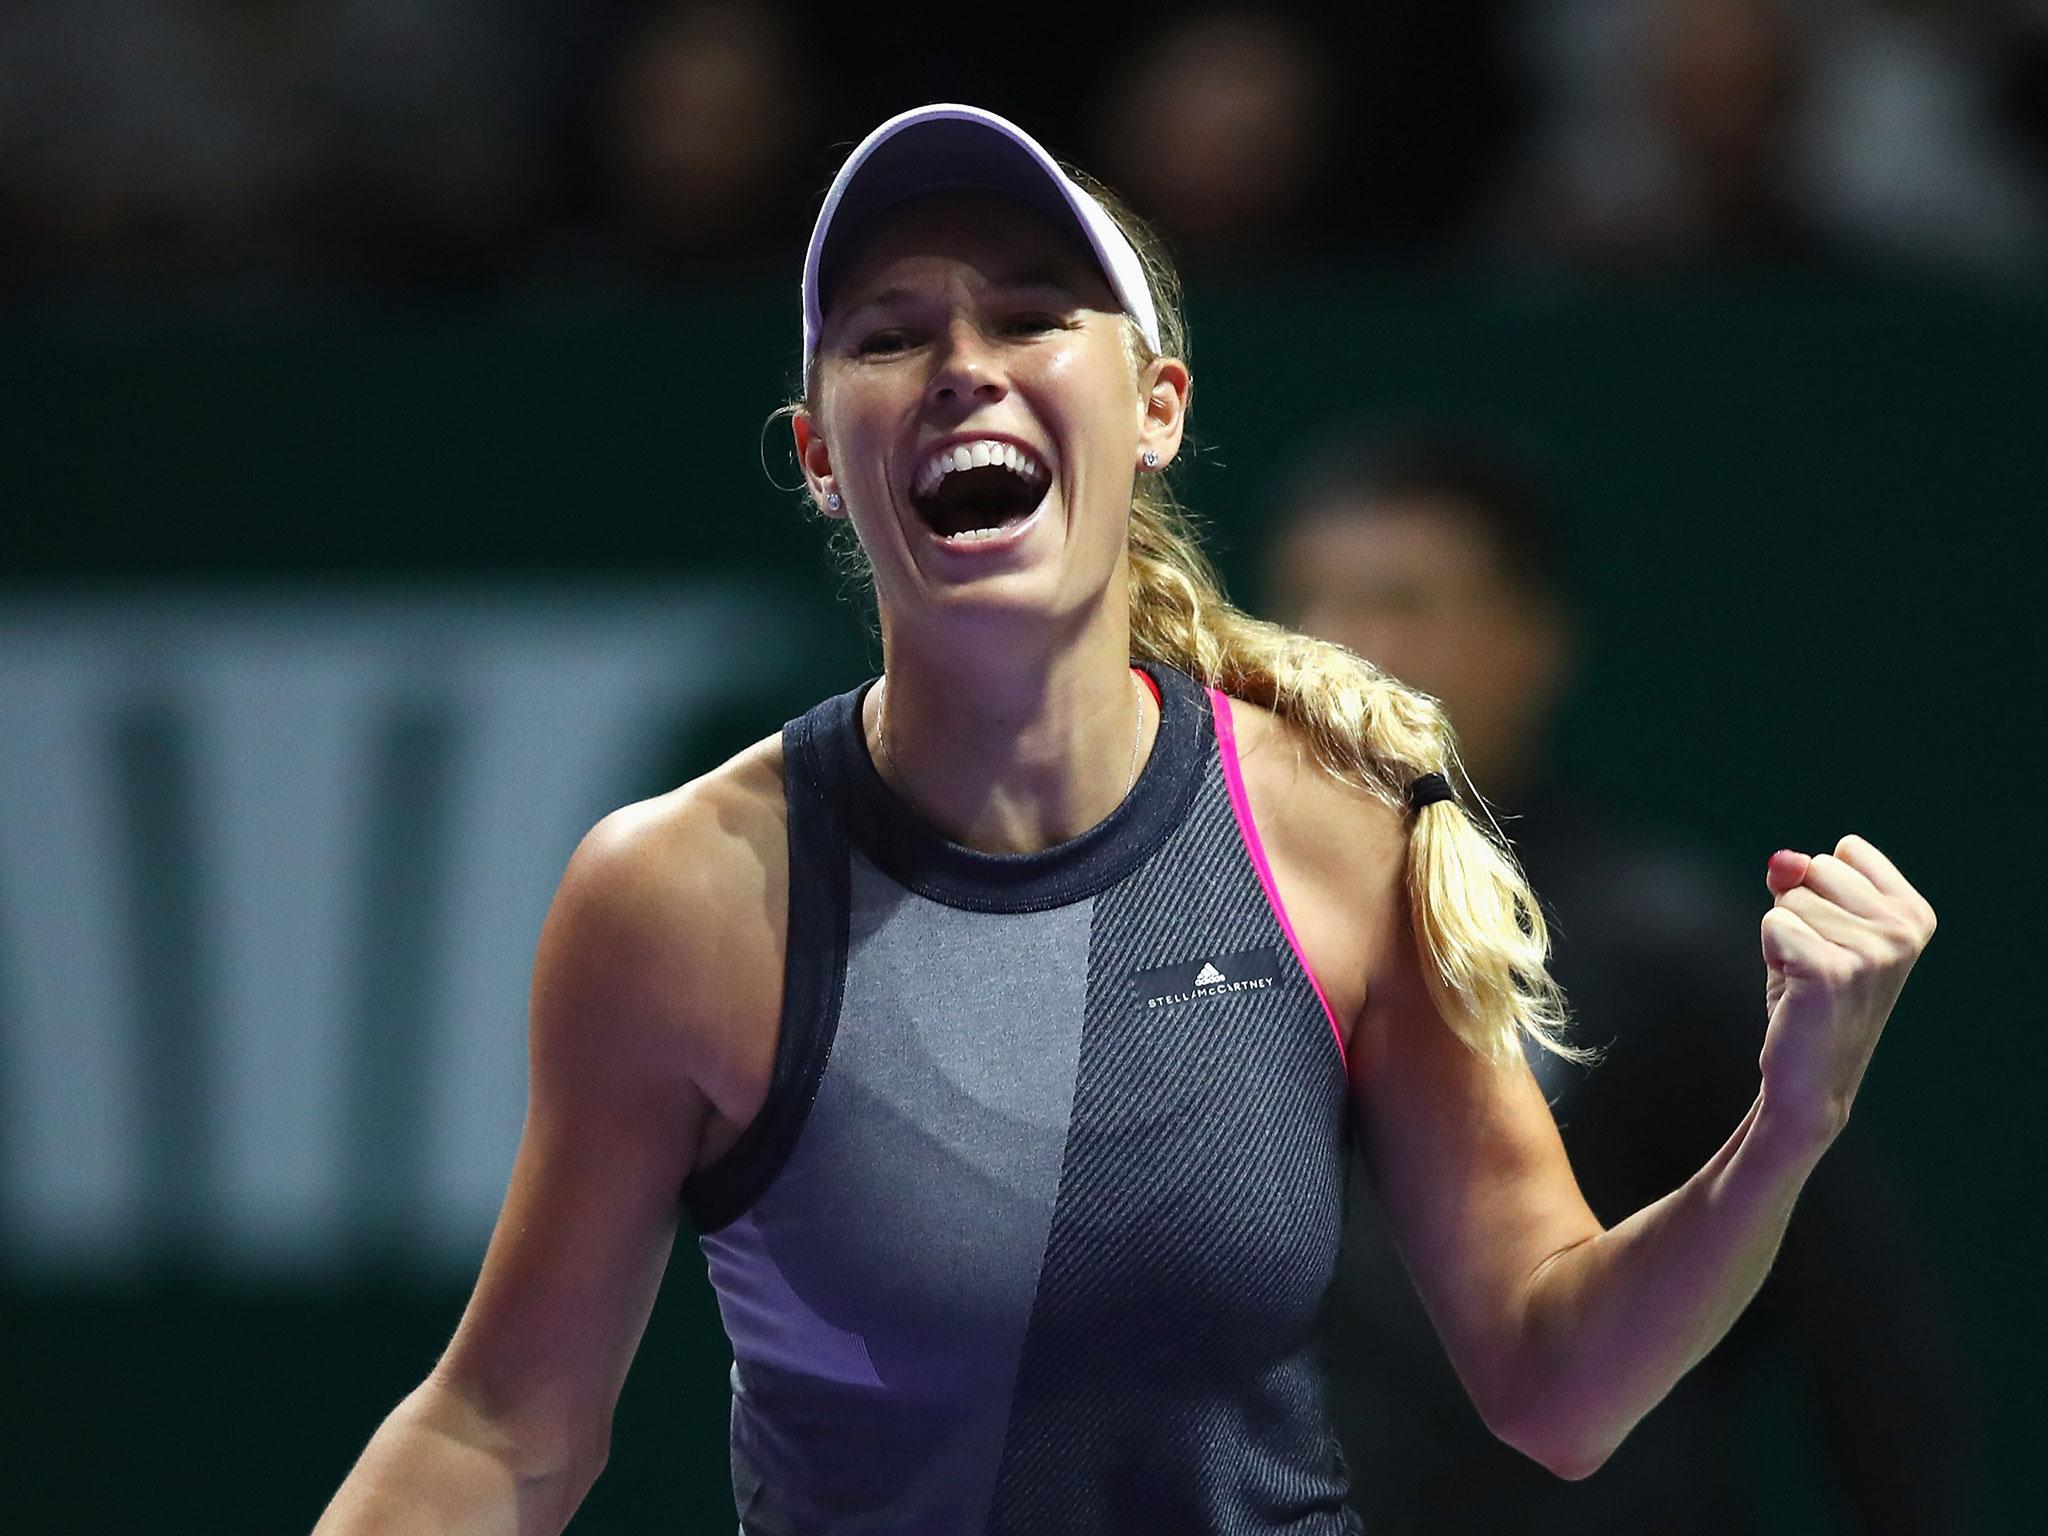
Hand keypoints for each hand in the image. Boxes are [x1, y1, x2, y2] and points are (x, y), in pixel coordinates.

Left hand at [1757, 835, 1935, 1147]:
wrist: (1812, 1076)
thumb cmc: (1812, 994)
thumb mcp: (1812, 924)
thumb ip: (1799, 881)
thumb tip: (1783, 860)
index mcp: (1914, 914)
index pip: (1844, 851)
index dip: (1820, 889)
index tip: (1834, 937)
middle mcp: (1904, 931)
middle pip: (1815, 868)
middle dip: (1798, 910)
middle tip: (1814, 961)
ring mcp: (1874, 951)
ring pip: (1790, 899)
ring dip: (1784, 937)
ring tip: (1806, 978)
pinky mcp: (1833, 970)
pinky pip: (1774, 924)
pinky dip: (1771, 954)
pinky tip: (1795, 990)